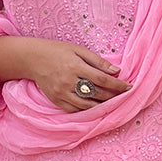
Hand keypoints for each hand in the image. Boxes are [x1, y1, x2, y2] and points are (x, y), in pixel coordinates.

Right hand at [15, 36, 133, 112]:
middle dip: (113, 96)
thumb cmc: (58, 51)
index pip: (102, 79)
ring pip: (87, 105)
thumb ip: (98, 61)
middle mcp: (68, 82)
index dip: (117, 85)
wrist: (33, 59)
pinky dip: (87, 110)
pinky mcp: (56, 101)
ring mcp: (61, 93)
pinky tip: (96, 107)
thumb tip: (117, 71)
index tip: (129, 87)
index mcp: (75, 66)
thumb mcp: (78, 50)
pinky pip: (75, 110)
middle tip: (124, 96)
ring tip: (112, 103)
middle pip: (97, 93)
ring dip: (102, 106)